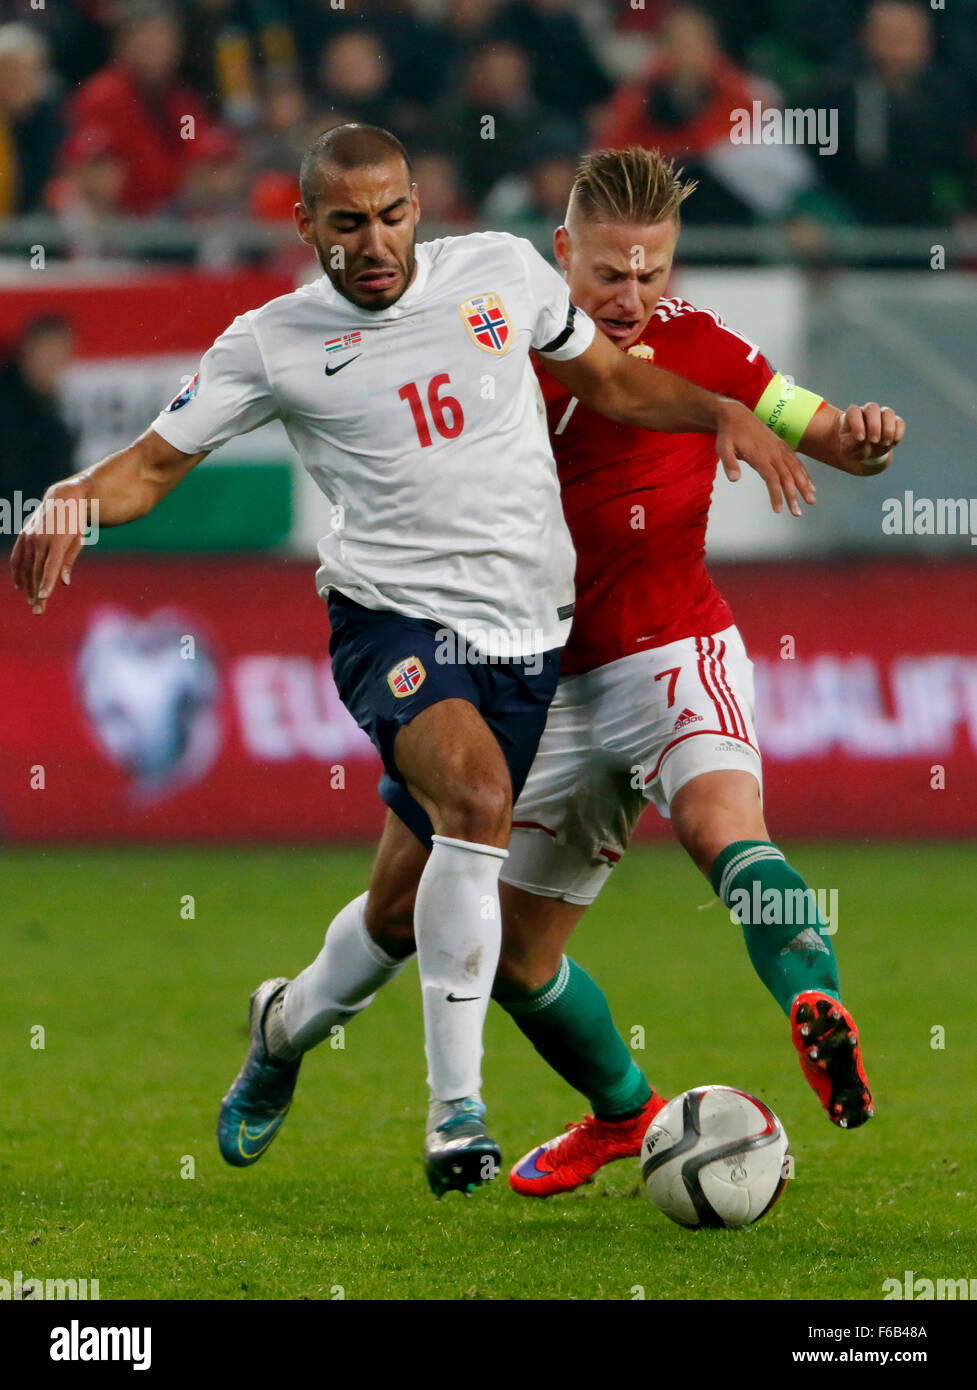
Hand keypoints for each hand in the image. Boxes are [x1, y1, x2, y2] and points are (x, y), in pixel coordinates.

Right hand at [10, 477, 91, 614]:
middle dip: (37, 593)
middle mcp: (40, 539)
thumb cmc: (75, 522)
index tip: (43, 597)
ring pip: (27, 567)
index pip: (50, 567)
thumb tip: (64, 582)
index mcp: (57, 541)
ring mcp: (30, 537)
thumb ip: (69, 561)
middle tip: (38, 611)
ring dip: (28, 586)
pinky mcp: (24, 535)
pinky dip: (18, 571)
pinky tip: (20, 585)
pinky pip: (18, 557)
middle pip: (37, 571)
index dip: (46, 583)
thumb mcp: (78, 540)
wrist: (62, 498)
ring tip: (32, 602)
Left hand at [714, 398, 815, 516]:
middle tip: (797, 514)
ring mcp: (780, 449)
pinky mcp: (782, 446)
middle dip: (794, 496)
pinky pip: (796, 462)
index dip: (776, 495)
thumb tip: (734, 479)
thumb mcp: (722, 448)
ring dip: (804, 485)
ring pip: (796, 469)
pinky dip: (804, 474)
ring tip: (811, 501)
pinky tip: (809, 485)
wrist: (736, 415)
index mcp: (760, 455)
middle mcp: (774, 452)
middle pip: (787, 477)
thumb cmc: (728, 434)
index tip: (778, 510)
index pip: (772, 479)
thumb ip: (729, 463)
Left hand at [836, 402, 904, 475]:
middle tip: (873, 441)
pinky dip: (898, 432)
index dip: (857, 424)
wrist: (865, 452)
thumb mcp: (847, 448)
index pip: (854, 411)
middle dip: (874, 425)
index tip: (860, 439)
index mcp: (853, 415)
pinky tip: (892, 443)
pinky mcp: (894, 422)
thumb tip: (863, 440)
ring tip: (884, 443)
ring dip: (888, 429)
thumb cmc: (853, 448)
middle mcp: (867, 412)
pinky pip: (899, 422)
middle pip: (872, 408)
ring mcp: (882, 415)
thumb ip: (851, 443)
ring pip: (888, 412)